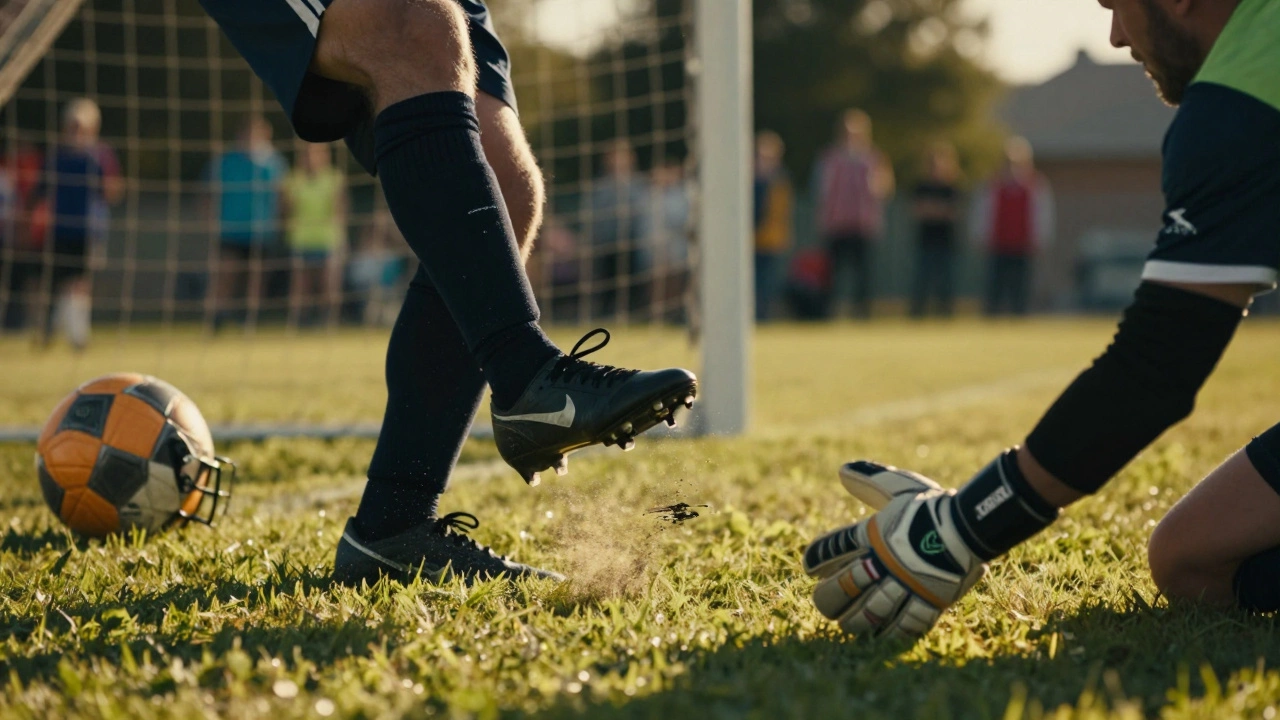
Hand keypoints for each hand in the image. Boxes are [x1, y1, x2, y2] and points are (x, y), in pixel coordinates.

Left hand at [803, 461, 985, 640]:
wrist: (970, 524)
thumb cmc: (931, 504)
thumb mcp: (897, 487)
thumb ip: (869, 481)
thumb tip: (842, 470)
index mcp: (874, 534)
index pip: (834, 547)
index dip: (818, 558)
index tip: (809, 567)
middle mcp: (884, 562)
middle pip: (847, 586)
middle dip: (830, 597)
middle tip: (822, 604)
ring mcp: (907, 584)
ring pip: (872, 611)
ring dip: (855, 620)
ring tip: (845, 625)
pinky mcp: (929, 601)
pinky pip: (907, 623)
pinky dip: (893, 631)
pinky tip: (881, 635)